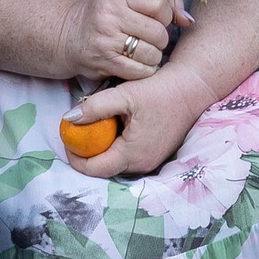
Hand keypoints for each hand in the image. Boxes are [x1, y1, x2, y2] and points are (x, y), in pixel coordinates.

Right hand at [59, 0, 188, 81]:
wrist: (71, 34)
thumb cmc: (107, 13)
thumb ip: (163, 0)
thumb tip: (188, 20)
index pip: (159, 5)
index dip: (165, 14)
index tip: (157, 18)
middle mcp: (110, 17)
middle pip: (159, 33)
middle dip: (160, 37)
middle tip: (150, 37)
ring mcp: (107, 42)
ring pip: (152, 54)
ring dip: (153, 55)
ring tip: (142, 49)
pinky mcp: (106, 63)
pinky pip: (141, 71)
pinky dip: (145, 69)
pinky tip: (137, 62)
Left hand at [60, 70, 211, 179]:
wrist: (191, 89)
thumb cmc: (160, 91)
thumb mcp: (124, 95)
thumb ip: (95, 107)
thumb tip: (69, 119)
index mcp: (131, 154)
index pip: (93, 169)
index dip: (74, 157)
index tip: (67, 137)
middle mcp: (142, 164)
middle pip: (104, 167)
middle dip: (87, 152)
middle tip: (79, 129)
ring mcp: (151, 161)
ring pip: (116, 163)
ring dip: (102, 148)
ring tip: (97, 126)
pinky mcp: (156, 155)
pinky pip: (129, 157)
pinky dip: (117, 146)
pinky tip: (117, 126)